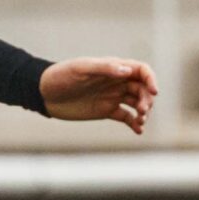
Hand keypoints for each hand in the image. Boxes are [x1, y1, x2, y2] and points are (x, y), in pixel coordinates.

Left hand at [40, 58, 157, 133]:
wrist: (44, 94)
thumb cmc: (61, 76)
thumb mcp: (81, 69)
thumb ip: (104, 68)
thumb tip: (127, 71)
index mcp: (113, 68)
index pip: (141, 71)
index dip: (151, 79)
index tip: (154, 92)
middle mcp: (117, 81)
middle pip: (142, 89)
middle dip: (147, 99)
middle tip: (143, 111)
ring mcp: (112, 96)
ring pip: (137, 103)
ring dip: (144, 112)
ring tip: (140, 121)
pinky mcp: (106, 111)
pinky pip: (127, 117)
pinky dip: (135, 123)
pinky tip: (138, 131)